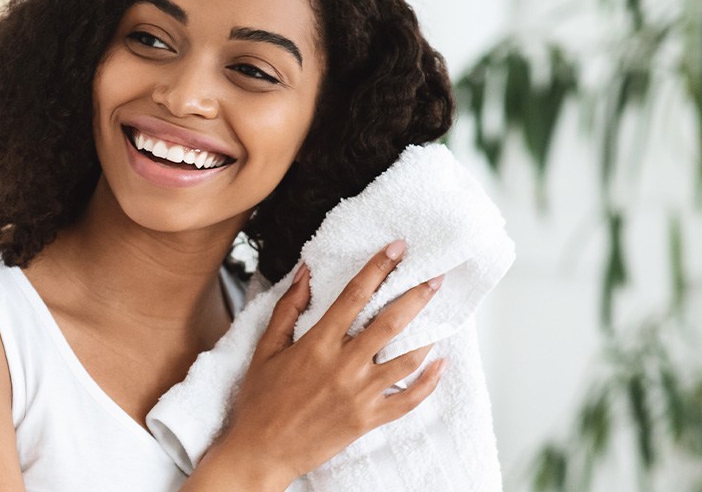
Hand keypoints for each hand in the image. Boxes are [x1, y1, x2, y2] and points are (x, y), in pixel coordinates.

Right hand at [207, 240, 446, 486]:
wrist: (261, 452)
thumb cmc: (261, 401)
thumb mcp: (266, 349)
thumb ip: (288, 308)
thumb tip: (305, 272)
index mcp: (318, 344)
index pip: (355, 295)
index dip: (379, 267)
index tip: (397, 248)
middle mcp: (344, 366)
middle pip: (391, 322)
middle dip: (417, 295)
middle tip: (436, 277)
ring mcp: (359, 394)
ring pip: (406, 358)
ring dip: (428, 334)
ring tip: (440, 317)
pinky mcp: (368, 419)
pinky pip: (409, 399)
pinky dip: (429, 382)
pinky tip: (439, 364)